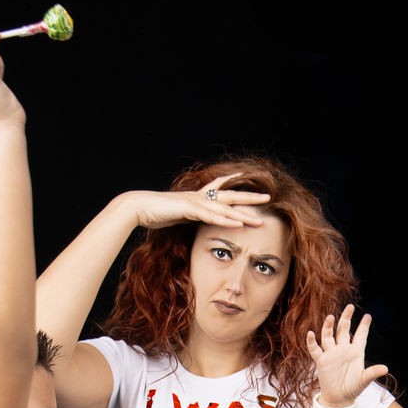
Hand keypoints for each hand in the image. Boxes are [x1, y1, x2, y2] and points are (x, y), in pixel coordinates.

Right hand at [124, 177, 269, 232]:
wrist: (139, 208)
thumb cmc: (156, 212)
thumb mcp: (179, 215)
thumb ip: (190, 216)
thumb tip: (197, 219)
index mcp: (198, 197)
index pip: (222, 189)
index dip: (237, 186)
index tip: (251, 184)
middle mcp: (200, 196)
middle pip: (230, 195)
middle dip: (250, 198)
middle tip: (268, 197)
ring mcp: (196, 201)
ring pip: (225, 207)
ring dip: (243, 213)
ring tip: (259, 219)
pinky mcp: (190, 209)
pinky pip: (212, 216)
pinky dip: (226, 220)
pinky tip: (239, 223)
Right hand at [307, 305, 387, 407]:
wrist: (338, 399)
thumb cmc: (353, 389)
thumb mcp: (364, 380)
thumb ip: (373, 373)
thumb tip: (386, 369)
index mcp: (356, 352)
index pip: (360, 336)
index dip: (364, 326)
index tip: (368, 316)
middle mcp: (343, 350)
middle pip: (344, 330)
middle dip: (346, 318)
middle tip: (350, 307)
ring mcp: (332, 354)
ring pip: (329, 336)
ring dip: (329, 326)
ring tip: (330, 317)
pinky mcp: (322, 361)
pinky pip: (315, 349)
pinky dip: (312, 342)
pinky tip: (311, 334)